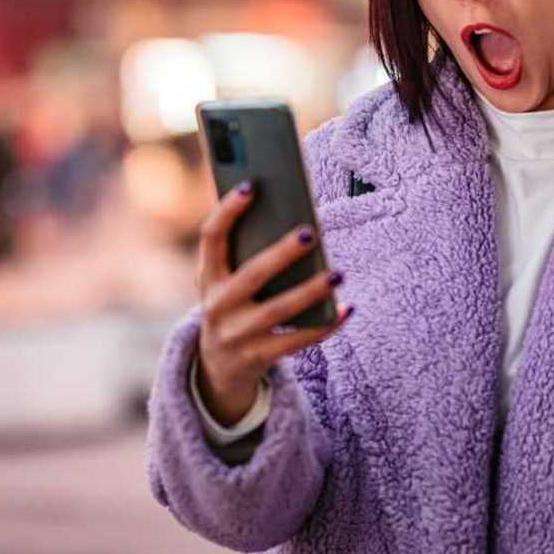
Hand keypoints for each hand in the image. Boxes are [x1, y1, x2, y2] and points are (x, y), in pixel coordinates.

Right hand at [194, 179, 352, 425]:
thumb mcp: (226, 283)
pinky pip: (296, 340)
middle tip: (310, 232)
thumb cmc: (233, 307)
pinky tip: (346, 308)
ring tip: (338, 273)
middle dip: (281, 253)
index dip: (227, 211)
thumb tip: (294, 221)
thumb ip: (246, 254)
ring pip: (278, 311)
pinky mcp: (257, 357)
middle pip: (252, 275)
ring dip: (310, 291)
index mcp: (207, 277)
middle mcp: (217, 306)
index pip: (210, 237)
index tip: (251, 185)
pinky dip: (324, 325)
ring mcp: (235, 335)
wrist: (217, 368)